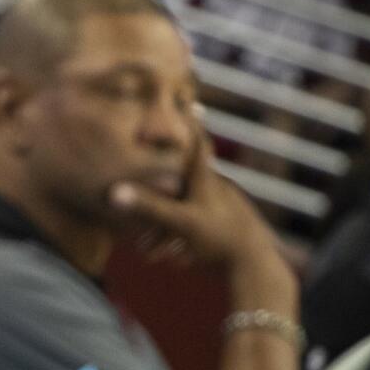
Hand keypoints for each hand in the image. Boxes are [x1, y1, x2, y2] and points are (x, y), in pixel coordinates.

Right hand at [108, 131, 277, 270]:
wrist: (255, 268)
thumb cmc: (219, 239)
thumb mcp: (181, 222)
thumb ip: (149, 207)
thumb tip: (114, 192)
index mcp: (206, 180)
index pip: (197, 143)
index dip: (191, 122)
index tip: (189, 101)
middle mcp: (214, 189)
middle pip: (185, 179)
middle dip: (163, 187)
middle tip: (149, 184)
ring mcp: (221, 209)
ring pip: (188, 208)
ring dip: (167, 226)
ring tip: (151, 248)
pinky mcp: (224, 228)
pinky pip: (196, 226)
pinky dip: (180, 238)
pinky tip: (175, 256)